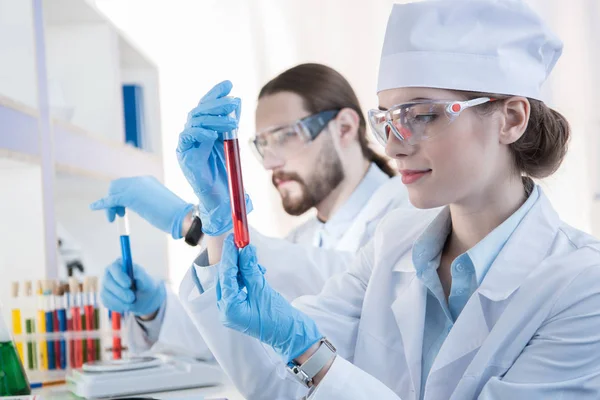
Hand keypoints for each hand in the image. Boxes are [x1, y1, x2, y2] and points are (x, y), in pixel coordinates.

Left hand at [89, 176, 193, 238]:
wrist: (182, 217)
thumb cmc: (175, 215)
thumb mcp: (159, 204)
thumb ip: (148, 203)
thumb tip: (142, 207)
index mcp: (148, 180)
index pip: (126, 184)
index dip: (120, 196)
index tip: (122, 210)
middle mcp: (141, 180)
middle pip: (117, 186)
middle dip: (113, 199)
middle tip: (117, 215)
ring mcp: (135, 186)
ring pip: (113, 192)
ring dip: (109, 204)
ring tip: (113, 218)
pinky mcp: (130, 196)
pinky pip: (111, 199)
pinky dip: (102, 204)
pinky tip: (94, 207)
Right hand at [101, 259, 165, 316]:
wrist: (143, 297)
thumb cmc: (145, 285)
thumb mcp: (146, 280)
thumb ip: (140, 275)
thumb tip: (134, 272)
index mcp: (120, 264)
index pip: (114, 267)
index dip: (119, 276)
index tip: (128, 284)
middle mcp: (109, 273)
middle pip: (107, 281)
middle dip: (120, 291)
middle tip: (132, 298)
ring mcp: (104, 285)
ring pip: (106, 294)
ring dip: (119, 301)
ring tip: (132, 303)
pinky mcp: (104, 296)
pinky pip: (106, 302)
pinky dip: (117, 306)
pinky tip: (126, 306)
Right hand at [176, 80, 251, 235]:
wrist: (220, 199)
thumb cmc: (226, 174)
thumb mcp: (232, 144)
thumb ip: (232, 125)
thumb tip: (237, 102)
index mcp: (204, 130)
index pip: (206, 106)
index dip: (215, 93)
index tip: (228, 84)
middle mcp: (193, 135)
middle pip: (200, 110)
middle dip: (217, 103)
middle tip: (233, 102)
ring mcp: (187, 145)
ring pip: (195, 122)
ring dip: (214, 118)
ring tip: (232, 122)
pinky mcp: (184, 156)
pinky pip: (187, 138)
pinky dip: (200, 133)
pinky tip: (213, 135)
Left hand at [216, 234, 320, 361]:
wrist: (291, 335)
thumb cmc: (279, 318)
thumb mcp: (263, 290)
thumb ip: (251, 270)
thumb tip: (244, 250)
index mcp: (229, 309)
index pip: (226, 276)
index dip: (229, 256)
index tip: (232, 240)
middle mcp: (226, 310)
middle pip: (226, 278)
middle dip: (234, 260)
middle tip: (240, 243)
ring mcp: (232, 310)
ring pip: (232, 281)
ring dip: (242, 267)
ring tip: (253, 257)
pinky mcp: (240, 307)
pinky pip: (238, 287)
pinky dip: (246, 276)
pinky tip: (256, 270)